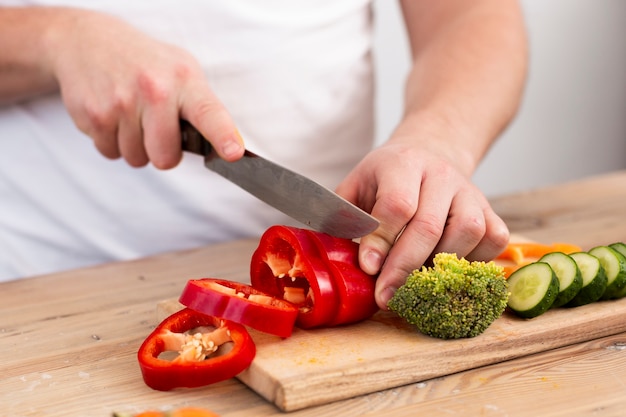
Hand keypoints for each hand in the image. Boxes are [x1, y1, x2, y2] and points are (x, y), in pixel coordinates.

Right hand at [44, 9, 242, 167]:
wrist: (84, 40)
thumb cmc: (143, 61)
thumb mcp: (180, 69)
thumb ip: (201, 106)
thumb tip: (226, 144)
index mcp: (183, 79)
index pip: (208, 113)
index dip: (223, 136)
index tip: (233, 153)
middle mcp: (154, 90)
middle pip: (165, 157)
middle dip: (162, 152)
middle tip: (157, 128)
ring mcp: (121, 103)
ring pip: (137, 159)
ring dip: (135, 146)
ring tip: (131, 115)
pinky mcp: (94, 115)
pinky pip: (110, 153)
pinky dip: (112, 142)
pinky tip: (112, 115)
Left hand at [336, 136, 508, 309]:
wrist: (429, 153)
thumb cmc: (386, 179)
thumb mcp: (357, 186)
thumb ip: (344, 216)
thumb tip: (333, 255)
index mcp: (401, 164)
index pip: (396, 205)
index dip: (382, 241)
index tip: (368, 267)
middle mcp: (440, 174)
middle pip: (429, 226)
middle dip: (404, 267)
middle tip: (386, 296)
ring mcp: (470, 191)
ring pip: (467, 233)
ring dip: (440, 265)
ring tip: (416, 282)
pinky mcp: (490, 209)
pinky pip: (493, 240)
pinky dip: (474, 261)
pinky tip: (448, 269)